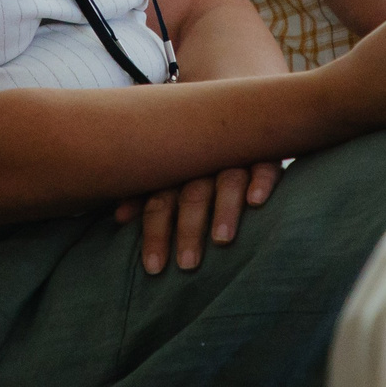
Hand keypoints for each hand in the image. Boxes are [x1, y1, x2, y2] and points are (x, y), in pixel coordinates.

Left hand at [116, 161, 282, 273]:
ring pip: (227, 181)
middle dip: (187, 230)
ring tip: (221, 240)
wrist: (242, 118)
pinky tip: (256, 202)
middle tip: (187, 264)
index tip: (153, 267)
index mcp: (177, 170)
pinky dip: (260, 181)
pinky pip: (265, 166)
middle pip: (192, 195)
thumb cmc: (198, 162)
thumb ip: (147, 195)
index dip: (155, 232)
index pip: (160, 200)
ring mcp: (236, 157)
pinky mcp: (267, 155)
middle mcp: (205, 163)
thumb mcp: (172, 177)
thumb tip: (119, 216)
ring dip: (223, 209)